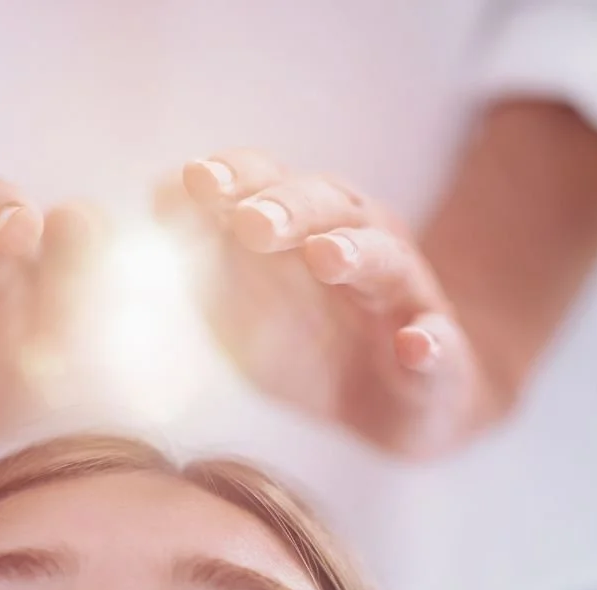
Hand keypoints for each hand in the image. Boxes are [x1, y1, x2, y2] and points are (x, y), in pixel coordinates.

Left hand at [166, 149, 503, 458]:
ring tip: (324, 257)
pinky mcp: (438, 356)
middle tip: (251, 222)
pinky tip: (415, 344)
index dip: (236, 177)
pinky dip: (428, 343)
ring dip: (355, 253)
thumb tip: (157, 193)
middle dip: (287, 208)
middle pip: (327, 207)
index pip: (269, 182)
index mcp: (307, 223)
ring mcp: (404, 296)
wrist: (394, 405)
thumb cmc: (309, 339)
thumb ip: (204, 248)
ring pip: (386, 260)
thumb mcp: (244, 297)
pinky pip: (438, 344)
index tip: (195, 180)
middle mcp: (360, 242)